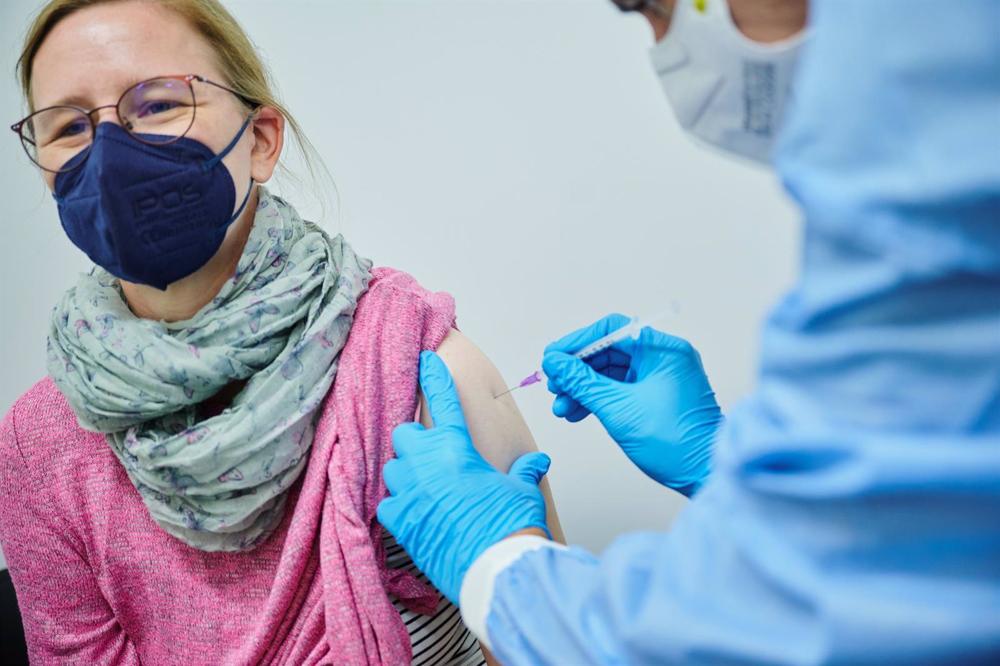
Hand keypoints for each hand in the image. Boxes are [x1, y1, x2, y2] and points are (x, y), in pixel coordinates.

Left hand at [377, 351, 551, 604]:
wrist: (496, 567)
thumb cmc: (511, 524)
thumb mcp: (522, 490)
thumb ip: (524, 470)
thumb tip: (536, 461)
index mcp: (458, 447)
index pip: (443, 401)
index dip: (433, 378)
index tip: (425, 360)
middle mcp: (427, 463)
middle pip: (404, 435)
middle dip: (415, 442)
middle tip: (431, 456)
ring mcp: (410, 492)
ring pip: (392, 468)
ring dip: (404, 473)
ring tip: (424, 488)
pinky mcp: (399, 521)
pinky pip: (386, 503)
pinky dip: (397, 505)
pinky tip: (414, 512)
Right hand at [542, 314, 722, 495]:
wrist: (704, 475)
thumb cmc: (674, 442)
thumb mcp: (617, 408)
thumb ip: (581, 382)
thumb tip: (554, 362)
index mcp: (662, 350)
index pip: (611, 330)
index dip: (576, 343)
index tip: (553, 358)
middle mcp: (664, 358)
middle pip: (608, 351)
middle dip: (577, 371)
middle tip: (554, 387)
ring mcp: (661, 378)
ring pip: (611, 373)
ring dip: (583, 388)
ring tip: (561, 407)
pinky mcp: (657, 397)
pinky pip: (620, 389)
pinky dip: (598, 399)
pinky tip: (577, 412)